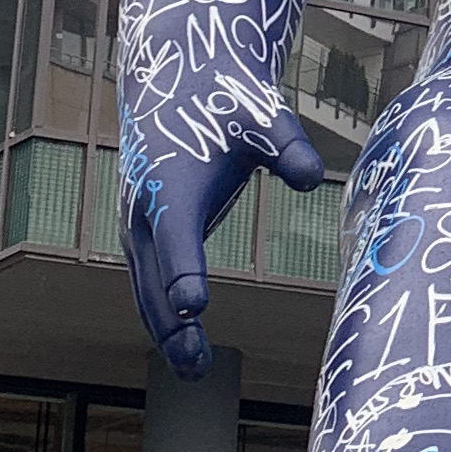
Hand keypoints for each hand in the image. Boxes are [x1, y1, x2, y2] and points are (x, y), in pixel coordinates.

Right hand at [123, 104, 327, 377]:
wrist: (180, 79)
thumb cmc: (230, 104)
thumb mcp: (266, 118)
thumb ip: (288, 148)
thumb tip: (313, 177)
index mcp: (172, 181)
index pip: (177, 233)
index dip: (184, 271)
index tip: (196, 309)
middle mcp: (144, 207)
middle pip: (154, 276)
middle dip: (173, 324)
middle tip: (198, 365)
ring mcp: (137, 223)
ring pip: (145, 288)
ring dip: (166, 331)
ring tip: (196, 372)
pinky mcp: (142, 232)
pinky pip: (147, 282)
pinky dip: (162, 316)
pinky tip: (186, 347)